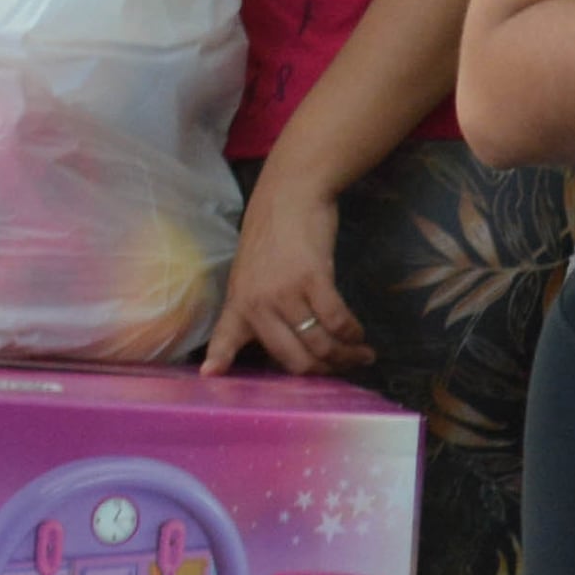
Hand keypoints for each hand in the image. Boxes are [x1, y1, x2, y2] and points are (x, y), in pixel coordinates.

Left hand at [203, 169, 364, 376]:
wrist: (289, 198)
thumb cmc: (271, 235)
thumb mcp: (251, 276)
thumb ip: (255, 309)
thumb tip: (273, 337)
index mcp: (237, 305)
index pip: (224, 340)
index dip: (220, 360)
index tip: (212, 375)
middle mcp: (257, 305)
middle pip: (292, 357)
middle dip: (322, 371)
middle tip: (342, 369)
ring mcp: (285, 293)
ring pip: (318, 342)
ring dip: (345, 355)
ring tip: (362, 356)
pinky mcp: (313, 279)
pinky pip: (336, 319)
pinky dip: (352, 332)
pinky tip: (359, 334)